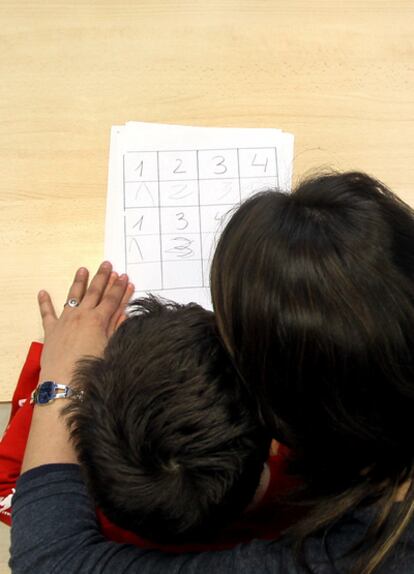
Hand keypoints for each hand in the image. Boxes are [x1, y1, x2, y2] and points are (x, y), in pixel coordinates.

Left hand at [38, 261, 133, 383]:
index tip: (125, 277)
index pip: (112, 299)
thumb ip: (116, 328)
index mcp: (98, 320)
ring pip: (73, 296)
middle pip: (94, 292)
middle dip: (102, 278)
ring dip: (79, 282)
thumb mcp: (110, 347)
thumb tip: (124, 311)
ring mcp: (65, 321)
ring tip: (83, 269)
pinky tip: (43, 292)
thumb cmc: (91, 368)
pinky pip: (47, 313)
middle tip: (107, 264)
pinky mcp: (51, 330)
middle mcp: (82, 315)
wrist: (65, 383)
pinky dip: (44, 302)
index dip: (120, 288)